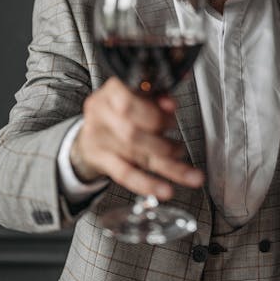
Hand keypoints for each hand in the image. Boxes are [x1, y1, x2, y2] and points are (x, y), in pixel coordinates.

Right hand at [71, 77, 204, 199]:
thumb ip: (156, 97)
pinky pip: (125, 174)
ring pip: (134, 154)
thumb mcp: (138, 94)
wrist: (92, 130)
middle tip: (179, 147)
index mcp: (112, 91)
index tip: (172, 114)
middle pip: (132, 132)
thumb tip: (170, 104)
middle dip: (163, 141)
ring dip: (166, 163)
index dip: (154, 112)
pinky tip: (165, 189)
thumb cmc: (121, 108)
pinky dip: (148, 183)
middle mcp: (101, 112)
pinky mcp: (100, 159)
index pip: (128, 102)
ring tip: (186, 170)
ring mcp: (98, 137)